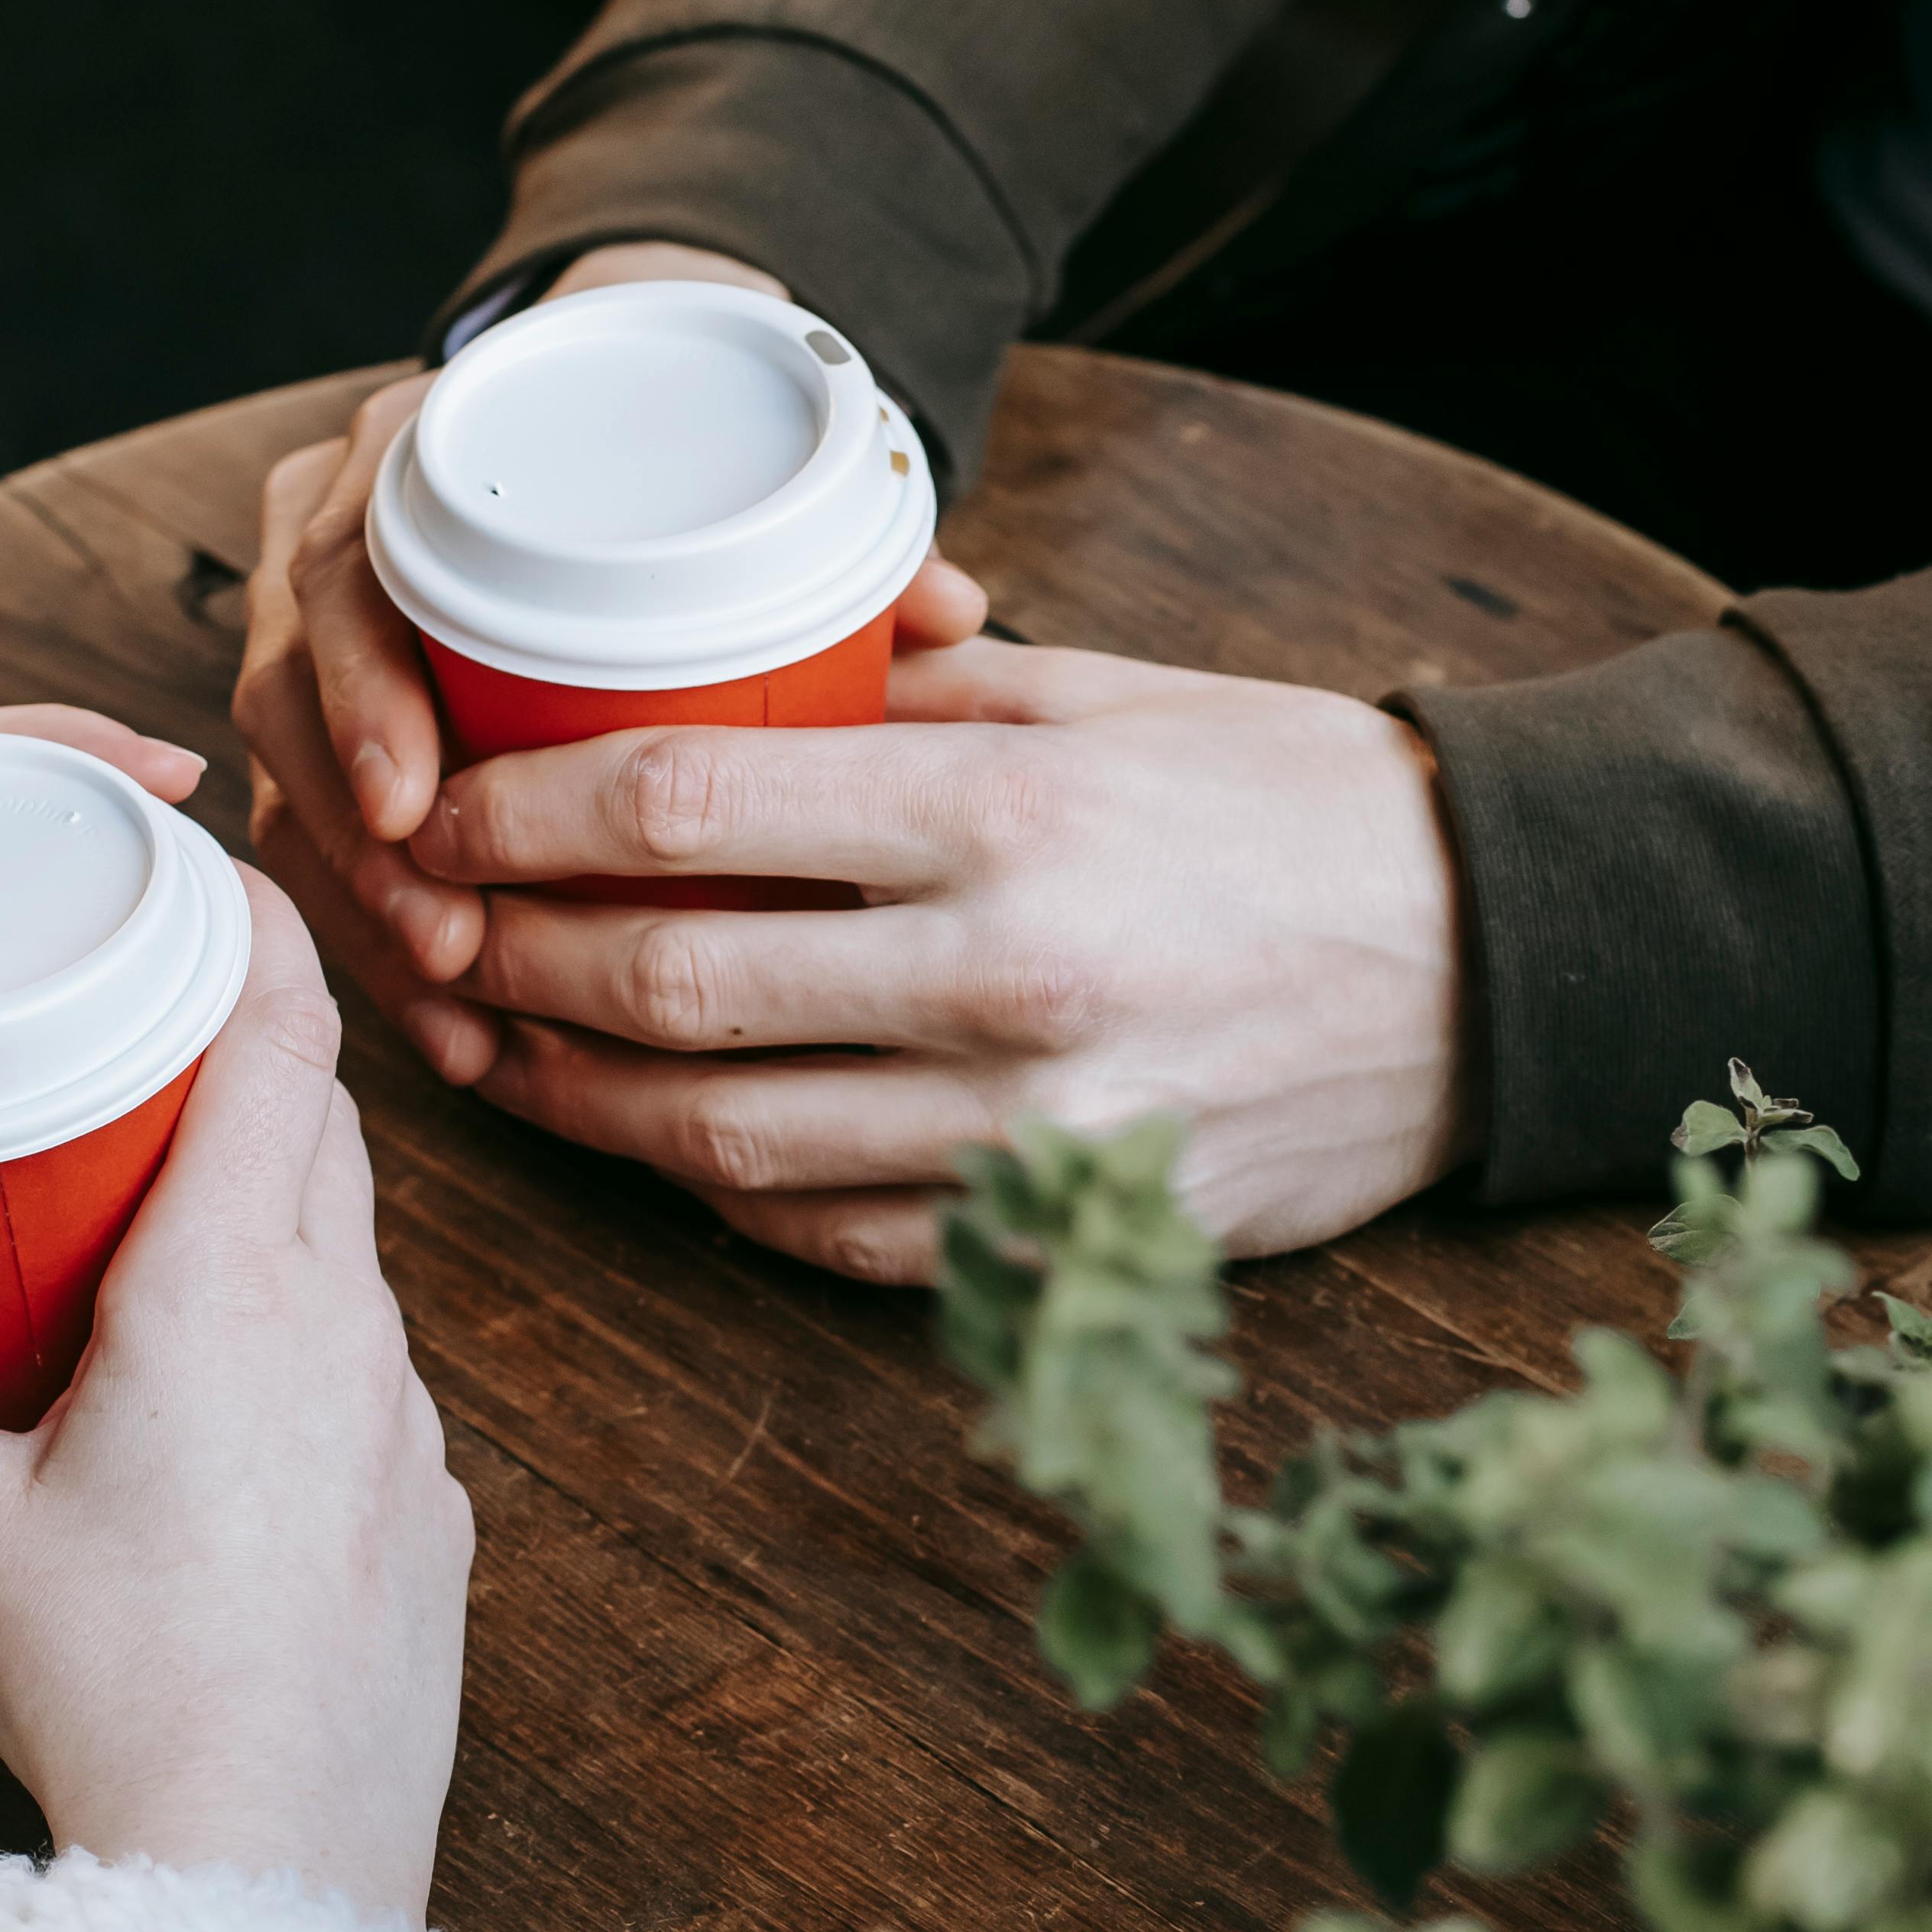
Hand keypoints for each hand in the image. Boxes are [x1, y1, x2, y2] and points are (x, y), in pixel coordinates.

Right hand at [0, 872, 471, 1924]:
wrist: (269, 1874)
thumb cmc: (114, 1692)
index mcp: (231, 1288)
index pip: (279, 1036)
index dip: (252, 927)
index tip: (202, 866)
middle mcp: (345, 1325)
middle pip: (321, 1120)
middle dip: (243, 1055)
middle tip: (137, 1036)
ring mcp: (406, 1416)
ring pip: (350, 1246)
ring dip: (272, 1203)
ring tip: (160, 1222)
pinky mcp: (431, 1503)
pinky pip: (369, 1365)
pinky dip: (301, 1335)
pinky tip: (220, 1405)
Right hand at [230, 244, 985, 1069]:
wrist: (608, 416)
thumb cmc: (670, 461)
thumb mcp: (732, 475)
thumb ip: (826, 539)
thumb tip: (950, 607)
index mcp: (410, 459)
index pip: (339, 574)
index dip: (363, 694)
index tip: (415, 801)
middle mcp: (338, 538)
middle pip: (288, 697)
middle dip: (363, 843)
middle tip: (451, 939)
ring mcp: (319, 635)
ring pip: (293, 784)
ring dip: (371, 908)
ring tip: (459, 1008)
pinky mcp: (329, 728)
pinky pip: (322, 837)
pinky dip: (379, 930)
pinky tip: (454, 1025)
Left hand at [403, 644, 1477, 1280]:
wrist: (1494, 962)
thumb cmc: (1290, 802)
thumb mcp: (1103, 695)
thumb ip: (900, 706)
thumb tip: (715, 694)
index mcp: (1007, 814)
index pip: (684, 810)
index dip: (525, 813)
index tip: (448, 807)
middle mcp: (1005, 979)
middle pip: (667, 986)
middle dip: (510, 963)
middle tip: (437, 935)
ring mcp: (1031, 1133)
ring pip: (719, 1139)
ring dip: (576, 1099)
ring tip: (498, 1050)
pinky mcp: (1061, 1237)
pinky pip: (827, 1234)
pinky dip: (714, 1191)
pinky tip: (656, 1137)